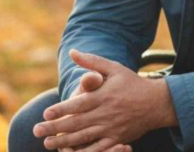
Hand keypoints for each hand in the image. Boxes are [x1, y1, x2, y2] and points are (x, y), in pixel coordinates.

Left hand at [33, 50, 176, 149]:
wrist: (156, 103)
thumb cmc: (132, 83)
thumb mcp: (114, 68)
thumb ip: (92, 62)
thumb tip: (72, 52)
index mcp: (104, 96)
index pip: (79, 104)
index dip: (61, 109)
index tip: (45, 113)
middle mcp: (106, 113)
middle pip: (77, 123)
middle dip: (55, 128)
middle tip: (36, 131)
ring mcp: (112, 128)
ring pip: (84, 138)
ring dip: (64, 142)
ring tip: (47, 143)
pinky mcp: (117, 139)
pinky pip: (98, 149)